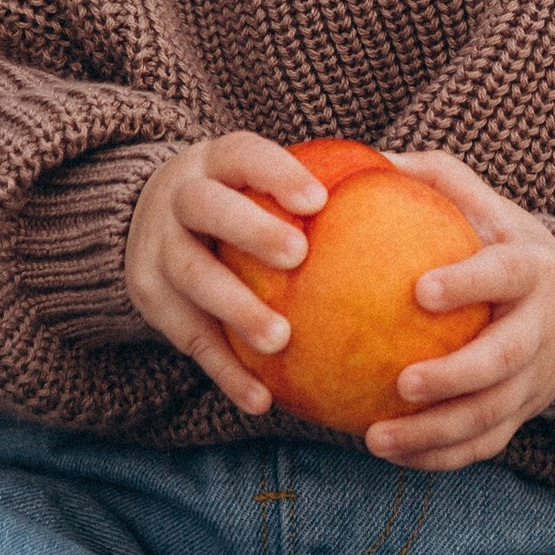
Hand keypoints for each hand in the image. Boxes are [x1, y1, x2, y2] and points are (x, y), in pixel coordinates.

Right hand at [124, 133, 326, 418]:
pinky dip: (225, 370)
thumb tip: (408, 187)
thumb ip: (314, 185)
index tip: (319, 200)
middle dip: (250, 229)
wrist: (146, 219)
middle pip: (205, 206)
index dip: (277, 173)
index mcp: (214, 162)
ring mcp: (155, 247)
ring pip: (190, 273)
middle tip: (298, 257)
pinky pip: (188, 337)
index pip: (243, 155)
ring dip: (236, 307)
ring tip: (281, 339)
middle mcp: (177, 198)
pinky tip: (262, 399)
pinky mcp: (148, 297)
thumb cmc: (238, 200)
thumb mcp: (256, 178)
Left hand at [360, 150, 554, 471]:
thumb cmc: (506, 248)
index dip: (468, 283)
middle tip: (403, 383)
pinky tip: (389, 454)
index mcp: (529, 271)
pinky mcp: (521, 415)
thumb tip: (372, 157)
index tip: (420, 291)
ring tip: (376, 438)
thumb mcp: (489, 207)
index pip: (503, 275)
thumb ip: (439, 179)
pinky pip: (482, 444)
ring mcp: (533, 379)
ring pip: (491, 414)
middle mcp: (538, 329)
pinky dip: (439, 456)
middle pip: (504, 358)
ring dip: (436, 432)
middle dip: (457, 376)